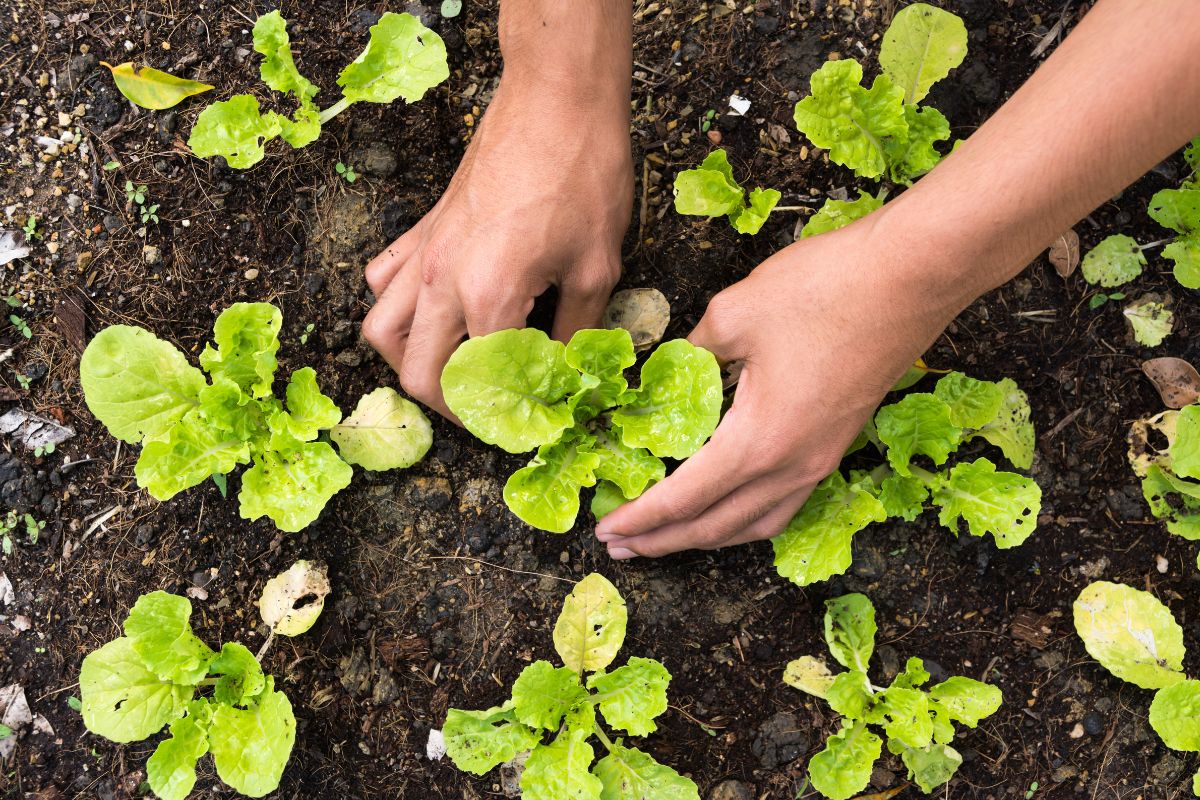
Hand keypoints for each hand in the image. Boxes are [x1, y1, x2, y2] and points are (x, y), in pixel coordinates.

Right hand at [362, 79, 632, 416]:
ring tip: (451, 370)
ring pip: (382, 331)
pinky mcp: (424, 228)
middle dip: (451, 407)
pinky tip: (433, 312)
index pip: (480, 385)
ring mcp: (425, 253)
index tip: (529, 424)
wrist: (556, 100)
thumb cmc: (583, 175)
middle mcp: (443, 281)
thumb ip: (577, 332)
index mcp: (489, 297)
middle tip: (489, 412)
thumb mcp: (597, 267)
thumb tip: (568, 374)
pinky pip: (385, 280)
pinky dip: (397, 309)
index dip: (505, 417)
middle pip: (418, 374)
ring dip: (410, 363)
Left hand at [595, 213, 963, 557]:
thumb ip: (691, 352)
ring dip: (706, 536)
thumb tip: (668, 370)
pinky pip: (783, 504)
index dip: (641, 518)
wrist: (914, 276)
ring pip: (755, 524)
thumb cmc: (826, 288)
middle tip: (620, 545)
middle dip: (664, 540)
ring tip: (667, 537)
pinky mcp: (838, 444)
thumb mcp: (734, 313)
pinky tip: (729, 507)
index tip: (606, 530)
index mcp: (758, 441)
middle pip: (716, 526)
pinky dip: (745, 518)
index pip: (684, 498)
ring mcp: (821, 460)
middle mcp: (792, 466)